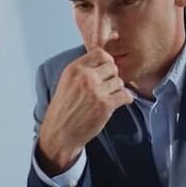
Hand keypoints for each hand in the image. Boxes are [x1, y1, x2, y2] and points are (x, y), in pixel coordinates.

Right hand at [36, 48, 132, 174]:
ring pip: (120, 82)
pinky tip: (118, 102)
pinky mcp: (105, 105)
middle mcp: (85, 77)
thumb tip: (102, 62)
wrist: (60, 133)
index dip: (106, 61)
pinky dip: (125, 99)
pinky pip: (125, 95)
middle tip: (107, 87)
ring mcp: (96, 91)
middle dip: (112, 76)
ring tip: (109, 97)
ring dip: (117, 89)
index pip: (100, 53)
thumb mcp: (66, 83)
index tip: (106, 70)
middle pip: (112, 67)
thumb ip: (82, 71)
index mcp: (74, 69)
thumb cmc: (63, 110)